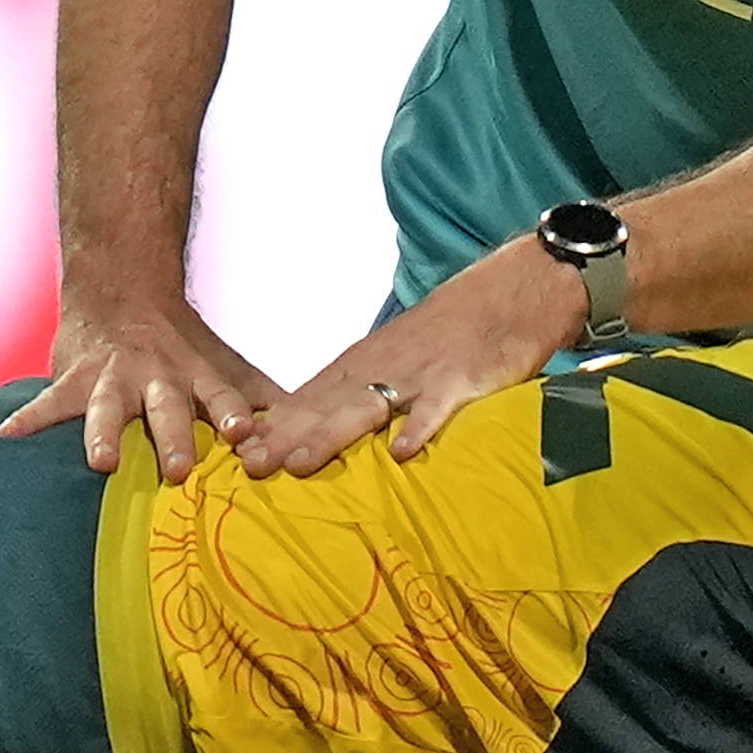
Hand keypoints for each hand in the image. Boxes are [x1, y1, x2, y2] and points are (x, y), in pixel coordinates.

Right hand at [0, 296, 285, 481]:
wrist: (123, 286)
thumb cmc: (182, 341)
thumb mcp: (224, 363)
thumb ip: (260, 397)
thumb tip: (311, 433)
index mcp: (196, 376)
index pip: (221, 397)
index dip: (231, 415)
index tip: (243, 436)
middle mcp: (156, 377)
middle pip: (166, 409)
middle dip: (172, 438)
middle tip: (178, 471)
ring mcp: (112, 377)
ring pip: (106, 408)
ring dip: (103, 434)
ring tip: (101, 462)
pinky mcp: (72, 378)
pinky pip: (47, 401)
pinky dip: (27, 419)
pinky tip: (6, 437)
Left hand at [237, 240, 580, 476]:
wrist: (516, 286)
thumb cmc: (456, 327)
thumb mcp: (400, 353)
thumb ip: (364, 387)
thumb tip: (321, 425)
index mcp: (367, 361)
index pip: (310, 394)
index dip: (274, 423)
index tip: (237, 452)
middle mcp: (385, 365)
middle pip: (326, 404)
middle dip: (286, 435)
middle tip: (250, 466)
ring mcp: (422, 372)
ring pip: (368, 405)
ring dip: (332, 434)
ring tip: (299, 463)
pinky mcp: (464, 379)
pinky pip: (438, 407)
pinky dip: (419, 428)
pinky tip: (399, 454)